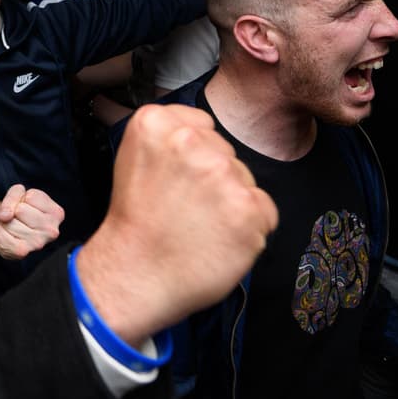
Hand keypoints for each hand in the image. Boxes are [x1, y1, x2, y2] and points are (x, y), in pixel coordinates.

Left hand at [0, 184, 62, 260]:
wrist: (8, 225)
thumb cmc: (19, 208)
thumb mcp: (19, 192)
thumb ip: (13, 195)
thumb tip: (5, 216)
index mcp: (56, 213)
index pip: (31, 197)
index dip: (23, 198)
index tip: (26, 205)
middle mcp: (51, 231)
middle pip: (20, 210)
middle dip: (14, 211)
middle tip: (18, 217)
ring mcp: (38, 243)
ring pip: (10, 222)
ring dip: (6, 222)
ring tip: (13, 225)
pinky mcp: (22, 252)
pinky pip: (2, 236)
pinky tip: (7, 234)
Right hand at [77, 104, 276, 343]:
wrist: (134, 274)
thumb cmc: (136, 223)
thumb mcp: (134, 158)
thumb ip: (168, 137)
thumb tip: (203, 132)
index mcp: (156, 124)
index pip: (202, 126)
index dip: (192, 156)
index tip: (174, 178)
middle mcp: (190, 142)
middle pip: (225, 153)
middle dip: (213, 178)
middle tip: (184, 207)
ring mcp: (223, 175)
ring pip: (245, 181)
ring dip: (231, 203)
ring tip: (199, 226)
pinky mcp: (249, 209)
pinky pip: (264, 210)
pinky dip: (248, 228)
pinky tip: (218, 240)